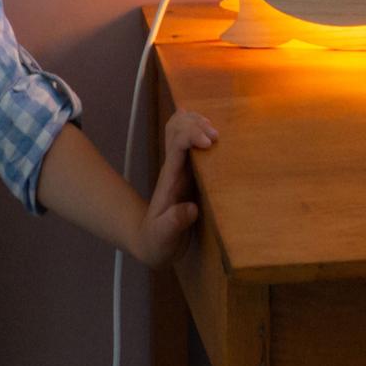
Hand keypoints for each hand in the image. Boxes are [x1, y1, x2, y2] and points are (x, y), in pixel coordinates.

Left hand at [138, 109, 217, 266]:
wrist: (150, 242)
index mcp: (171, 178)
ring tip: (213, 130)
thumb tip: (191, 208)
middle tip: (215, 136)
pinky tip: (203, 124)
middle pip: (177, 129)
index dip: (191, 136)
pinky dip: (196, 128)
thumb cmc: (157, 240)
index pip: (177, 145)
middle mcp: (175, 167)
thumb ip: (174, 223)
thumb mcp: (163, 236)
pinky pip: (188, 142)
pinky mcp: (188, 172)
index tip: (209, 142)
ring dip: (197, 123)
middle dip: (196, 125)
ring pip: (181, 130)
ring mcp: (180, 168)